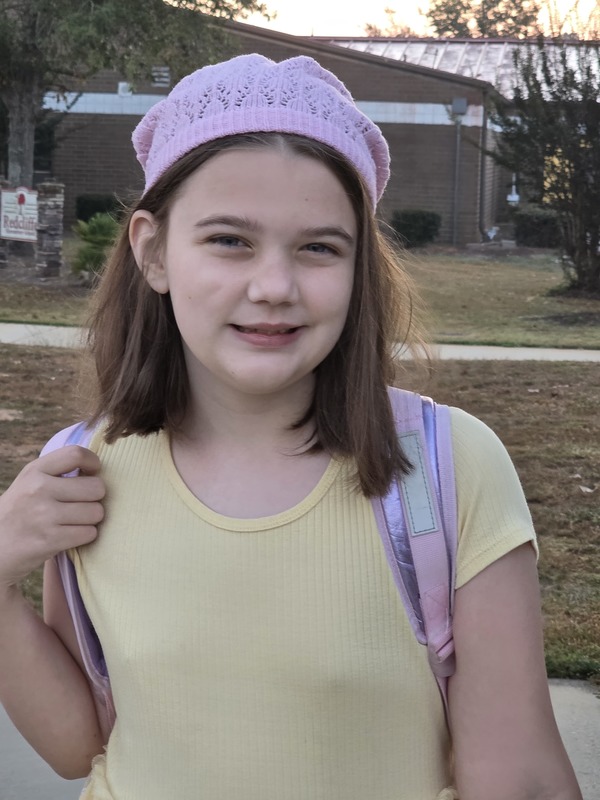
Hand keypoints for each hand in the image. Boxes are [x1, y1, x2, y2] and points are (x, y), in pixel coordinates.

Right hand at [0, 446, 104, 589]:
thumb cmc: (20, 512)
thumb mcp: (29, 483)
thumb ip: (57, 472)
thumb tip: (96, 469)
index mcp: (35, 471)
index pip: (76, 454)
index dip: (93, 463)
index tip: (92, 472)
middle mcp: (38, 489)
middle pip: (96, 487)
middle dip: (95, 498)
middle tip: (82, 504)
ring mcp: (44, 515)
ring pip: (96, 512)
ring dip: (91, 519)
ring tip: (74, 522)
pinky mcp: (50, 540)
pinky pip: (89, 533)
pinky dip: (85, 536)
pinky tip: (70, 535)